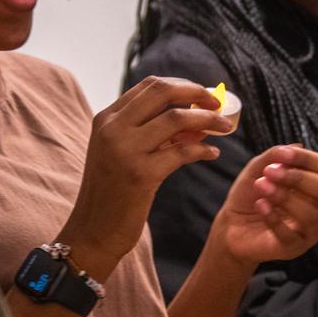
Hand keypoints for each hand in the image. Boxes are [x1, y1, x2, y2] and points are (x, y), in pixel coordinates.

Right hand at [59, 77, 230, 263]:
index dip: (182, 85)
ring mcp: (125, 150)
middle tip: (218, 103)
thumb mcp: (122, 153)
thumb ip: (151, 132)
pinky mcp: (140, 174)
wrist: (92, 232)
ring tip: (225, 128)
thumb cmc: (112, 193)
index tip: (202, 95)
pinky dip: (203, 150)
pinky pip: (182, 151)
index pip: (150, 85)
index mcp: (106, 118)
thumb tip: (196, 115)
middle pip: (163, 91)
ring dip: (208, 120)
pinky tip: (212, 154)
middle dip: (197, 92)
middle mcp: (112, 128)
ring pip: (177, 118)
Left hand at [209, 145, 317, 268]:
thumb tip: (296, 146)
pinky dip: (274, 218)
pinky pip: (291, 234)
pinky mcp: (295, 248)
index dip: (305, 158)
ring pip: (311, 215)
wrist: (232, 225)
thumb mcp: (258, 169)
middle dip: (298, 178)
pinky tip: (260, 206)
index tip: (281, 154)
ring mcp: (310, 230)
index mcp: (315, 184)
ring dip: (284, 197)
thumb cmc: (251, 194)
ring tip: (261, 187)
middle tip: (269, 171)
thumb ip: (274, 156)